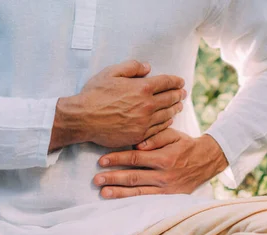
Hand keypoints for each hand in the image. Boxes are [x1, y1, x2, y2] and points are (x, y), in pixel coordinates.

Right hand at [50, 60, 186, 150]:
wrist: (83, 119)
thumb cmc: (94, 94)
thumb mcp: (111, 72)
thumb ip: (132, 67)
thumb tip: (148, 68)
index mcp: (143, 88)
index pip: (166, 82)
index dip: (175, 81)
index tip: (180, 81)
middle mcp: (147, 105)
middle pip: (170, 99)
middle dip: (179, 94)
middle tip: (183, 93)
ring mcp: (145, 122)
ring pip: (167, 115)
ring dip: (175, 109)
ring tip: (179, 106)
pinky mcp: (140, 135)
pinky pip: (159, 129)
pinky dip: (166, 123)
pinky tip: (168, 120)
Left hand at [93, 128, 227, 197]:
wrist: (207, 160)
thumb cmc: (186, 145)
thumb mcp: (173, 134)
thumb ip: (155, 137)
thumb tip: (137, 145)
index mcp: (164, 158)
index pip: (135, 158)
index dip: (117, 159)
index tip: (101, 160)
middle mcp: (165, 176)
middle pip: (134, 177)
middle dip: (113, 178)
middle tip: (96, 179)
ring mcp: (168, 189)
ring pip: (139, 192)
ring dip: (119, 193)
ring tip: (103, 193)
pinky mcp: (171, 198)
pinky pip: (149, 201)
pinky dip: (134, 202)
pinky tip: (122, 203)